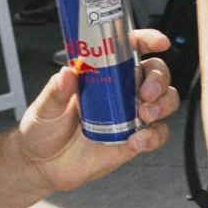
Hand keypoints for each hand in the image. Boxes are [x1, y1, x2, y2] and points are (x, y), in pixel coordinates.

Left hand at [15, 29, 177, 193]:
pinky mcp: (133, 139)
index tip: (158, 42)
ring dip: (163, 104)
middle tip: (146, 91)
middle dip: (159, 78)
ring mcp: (129, 115)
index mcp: (101, 74)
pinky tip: (136, 139)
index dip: (147, 41)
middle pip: (156, 73)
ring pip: (164, 101)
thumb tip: (68, 73)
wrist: (44, 166)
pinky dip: (153, 136)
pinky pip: (156, 134)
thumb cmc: (43, 129)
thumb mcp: (45, 106)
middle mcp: (120, 91)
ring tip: (144, 114)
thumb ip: (56, 90)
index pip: (129, 49)